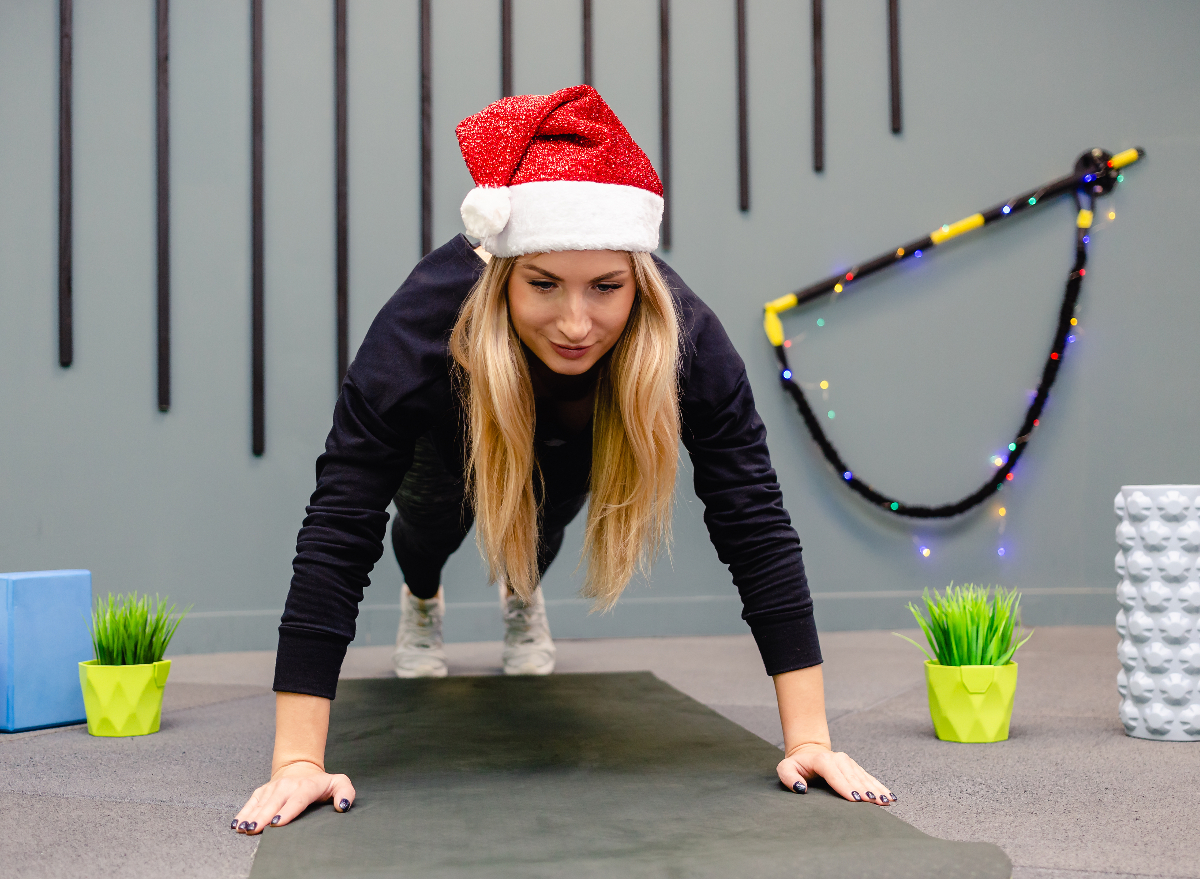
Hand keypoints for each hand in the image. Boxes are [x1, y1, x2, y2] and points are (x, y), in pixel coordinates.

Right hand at [232, 759, 355, 834]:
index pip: (297, 800)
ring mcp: (273, 788)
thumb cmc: (321, 783)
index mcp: (306, 786)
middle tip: (255, 829)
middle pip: (275, 802)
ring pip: (261, 803)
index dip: (287, 811)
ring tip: (244, 828)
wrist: (301, 768)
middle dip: (265, 815)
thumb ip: (346, 792)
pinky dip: (243, 812)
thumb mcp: (339, 783)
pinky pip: (251, 802)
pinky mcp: (262, 791)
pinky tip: (237, 824)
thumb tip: (343, 805)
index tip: (278, 823)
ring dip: (252, 815)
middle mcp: (287, 786)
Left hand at [776, 742, 893, 804]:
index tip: (855, 799)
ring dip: (875, 789)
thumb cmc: (797, 765)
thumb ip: (789, 777)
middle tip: (875, 803)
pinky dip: (879, 786)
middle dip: (863, 790)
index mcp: (821, 760)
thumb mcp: (785, 768)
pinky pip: (869, 778)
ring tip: (884, 801)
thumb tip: (800, 788)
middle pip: (852, 777)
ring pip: (863, 777)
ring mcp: (848, 762)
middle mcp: (838, 759)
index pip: (835, 774)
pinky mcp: (855, 767)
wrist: (808, 752)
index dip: (845, 787)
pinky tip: (888, 795)